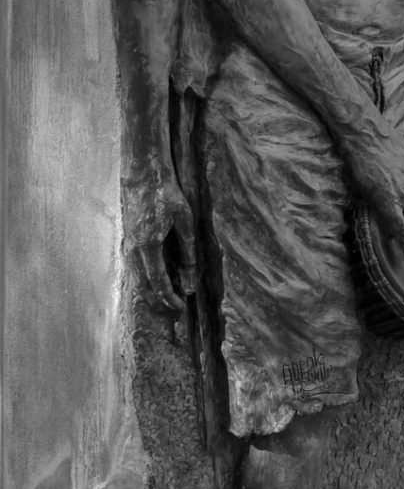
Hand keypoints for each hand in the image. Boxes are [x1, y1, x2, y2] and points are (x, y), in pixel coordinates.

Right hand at [125, 164, 194, 314]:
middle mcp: (134, 249)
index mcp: (148, 245)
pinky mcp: (129, 240)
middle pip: (143, 285)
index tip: (180, 307)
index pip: (157, 281)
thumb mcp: (184, 218)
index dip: (168, 297)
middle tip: (173, 313)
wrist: (143, 175)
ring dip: (150, 293)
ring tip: (165, 303)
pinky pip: (135, 267)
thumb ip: (187, 246)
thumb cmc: (166, 194)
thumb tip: (190, 270)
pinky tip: (154, 285)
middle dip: (158, 301)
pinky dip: (145, 280)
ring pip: (137, 278)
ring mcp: (128, 244)